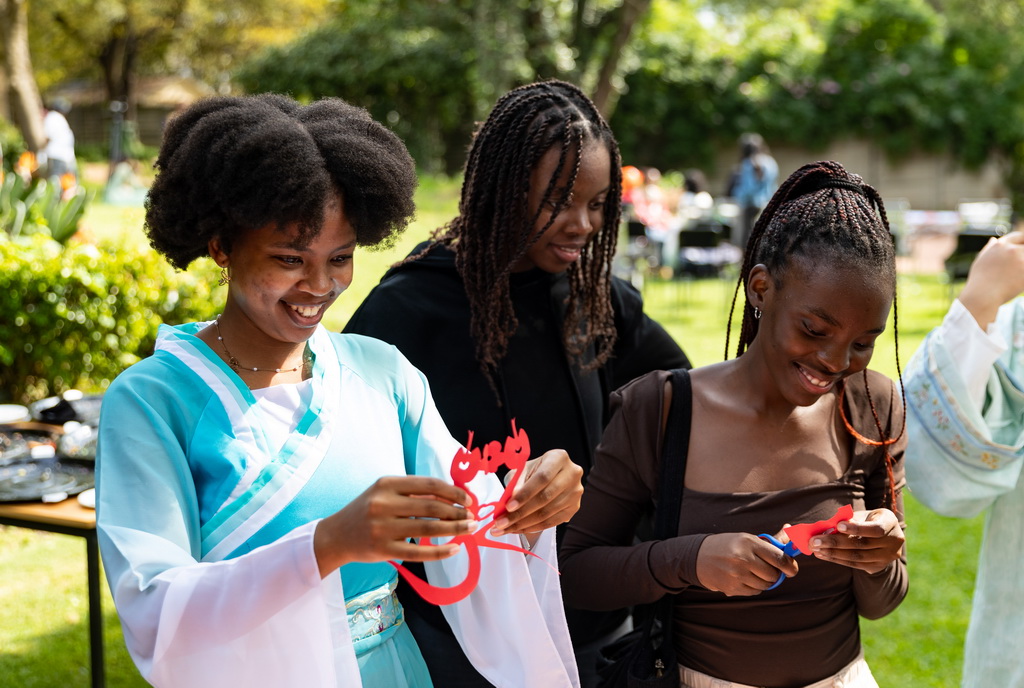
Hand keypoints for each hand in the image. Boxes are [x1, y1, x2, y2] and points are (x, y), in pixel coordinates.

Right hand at [314, 475, 475, 576]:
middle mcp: (383, 504)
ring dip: (454, 530)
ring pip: (428, 529)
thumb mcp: (385, 493)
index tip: (468, 499)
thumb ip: (414, 493)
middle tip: (473, 517)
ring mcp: (382, 528)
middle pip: (431, 507)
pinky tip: (455, 549)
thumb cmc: (367, 511)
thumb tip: (453, 496)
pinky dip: (440, 551)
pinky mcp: (383, 550)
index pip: (428, 485)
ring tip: (469, 530)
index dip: (453, 491)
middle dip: (457, 512)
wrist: (335, 536)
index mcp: (386, 484)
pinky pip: (418, 552)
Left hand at [490, 449, 582, 535]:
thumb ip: (517, 482)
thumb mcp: (523, 470)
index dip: (524, 494)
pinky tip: (519, 529)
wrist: (551, 477)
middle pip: (545, 497)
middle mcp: (572, 474)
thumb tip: (512, 499)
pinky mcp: (574, 507)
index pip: (542, 478)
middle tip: (501, 523)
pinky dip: (533, 527)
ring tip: (506, 528)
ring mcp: (575, 492)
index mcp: (558, 458)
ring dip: (524, 524)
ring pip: (547, 513)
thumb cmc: (535, 471)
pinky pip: (552, 522)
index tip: (508, 507)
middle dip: (520, 513)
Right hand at [696, 532, 798, 595]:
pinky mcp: (732, 587)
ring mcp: (736, 574)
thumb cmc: (728, 545)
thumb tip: (790, 529)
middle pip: (773, 574)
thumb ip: (771, 540)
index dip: (790, 566)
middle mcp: (743, 558)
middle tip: (768, 569)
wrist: (698, 557)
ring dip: (764, 581)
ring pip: (765, 585)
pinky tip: (744, 578)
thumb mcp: (747, 538)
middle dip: (775, 573)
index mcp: (748, 542)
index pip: (778, 557)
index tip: (792, 569)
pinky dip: (754, 587)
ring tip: (753, 572)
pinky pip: (754, 591)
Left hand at [809, 508, 903, 573]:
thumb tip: (827, 528)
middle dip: (835, 543)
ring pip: (857, 557)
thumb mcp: (862, 514)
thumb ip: (848, 520)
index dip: (857, 528)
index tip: (838, 526)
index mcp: (890, 522)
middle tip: (815, 541)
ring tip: (816, 549)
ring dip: (833, 553)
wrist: (883, 534)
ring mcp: (887, 557)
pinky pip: (856, 565)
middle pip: (862, 544)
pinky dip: (838, 559)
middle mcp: (893, 541)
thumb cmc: (867, 519)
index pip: (875, 528)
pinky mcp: (878, 566)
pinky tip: (824, 555)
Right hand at [959, 231, 1023, 328]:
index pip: (1019, 236)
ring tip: (1017, 274)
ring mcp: (1020, 260)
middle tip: (1020, 264)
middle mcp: (1011, 249)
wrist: (982, 296)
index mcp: (1000, 245)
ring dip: (1023, 265)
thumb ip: (989, 248)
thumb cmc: (979, 280)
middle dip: (1023, 254)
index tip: (1022, 250)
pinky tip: (1019, 281)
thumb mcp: (980, 260)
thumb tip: (994, 239)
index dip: (1022, 243)